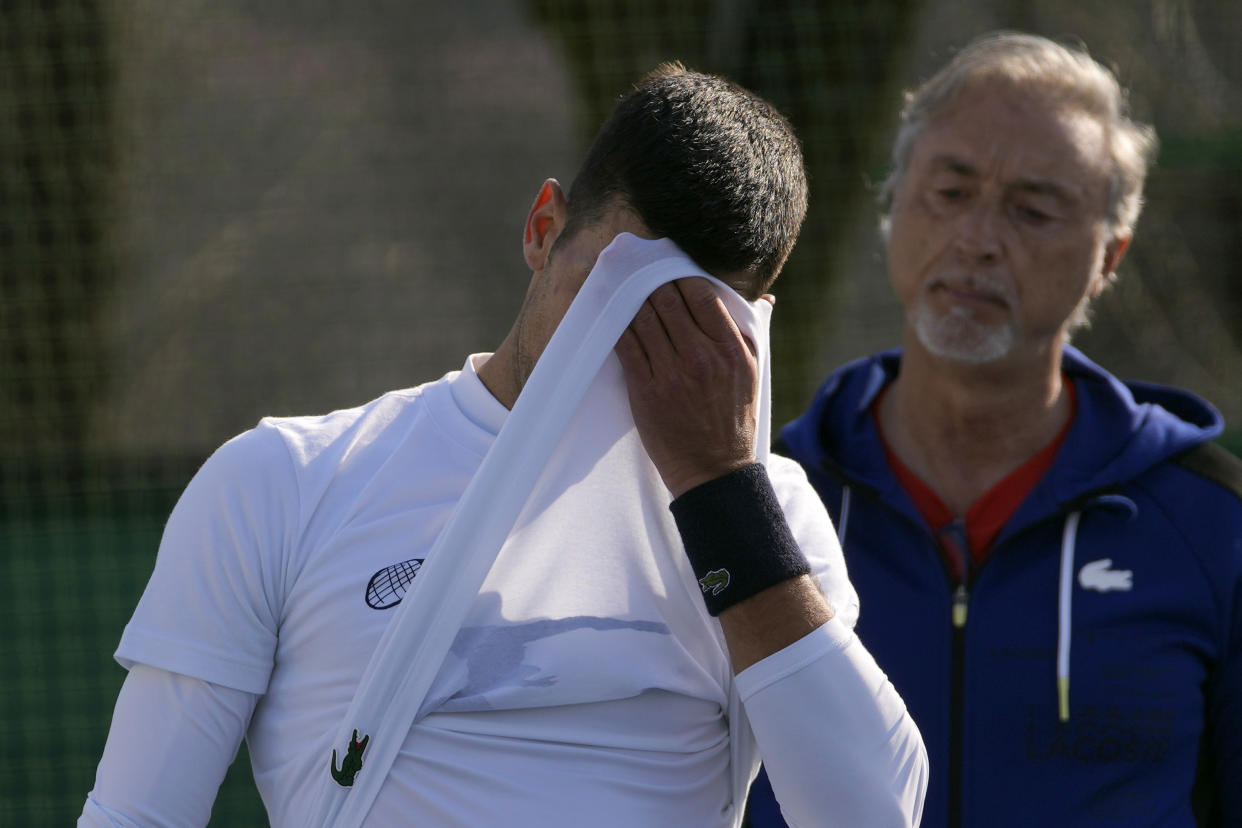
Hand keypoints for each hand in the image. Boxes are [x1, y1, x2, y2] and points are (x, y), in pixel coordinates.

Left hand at [615, 277, 757, 496]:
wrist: (714, 469)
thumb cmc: (734, 419)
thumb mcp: (753, 373)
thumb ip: (752, 333)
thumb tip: (765, 299)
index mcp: (730, 349)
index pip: (701, 294)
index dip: (682, 276)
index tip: (672, 270)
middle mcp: (701, 357)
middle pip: (667, 300)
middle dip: (653, 283)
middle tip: (643, 275)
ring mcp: (671, 373)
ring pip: (643, 318)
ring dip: (632, 301)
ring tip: (628, 293)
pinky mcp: (646, 390)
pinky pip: (626, 345)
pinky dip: (619, 327)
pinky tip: (616, 319)